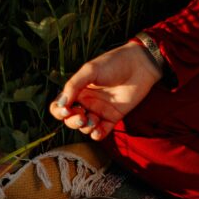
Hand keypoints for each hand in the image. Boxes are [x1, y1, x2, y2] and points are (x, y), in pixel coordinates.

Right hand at [48, 42, 162, 140]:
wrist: (139, 66)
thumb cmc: (113, 63)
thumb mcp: (90, 71)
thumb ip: (74, 86)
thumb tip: (61, 103)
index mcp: (77, 90)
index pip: (60, 106)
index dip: (59, 111)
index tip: (66, 109)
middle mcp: (86, 102)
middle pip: (70, 120)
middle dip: (73, 122)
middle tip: (81, 116)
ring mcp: (100, 111)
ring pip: (85, 128)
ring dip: (85, 128)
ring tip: (93, 120)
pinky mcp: (113, 118)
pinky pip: (101, 132)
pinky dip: (97, 135)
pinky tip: (97, 131)